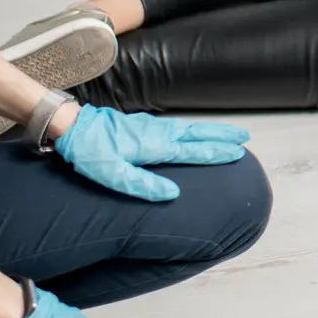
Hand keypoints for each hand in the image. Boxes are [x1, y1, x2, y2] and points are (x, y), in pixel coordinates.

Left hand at [55, 104, 250, 201]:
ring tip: (228, 133)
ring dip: (211, 130)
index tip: (238, 153)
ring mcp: (151, 126)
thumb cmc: (90, 153)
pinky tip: (193, 131)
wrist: (72, 126)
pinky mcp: (143, 124)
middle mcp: (158, 134)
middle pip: (198, 133)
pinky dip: (194, 128)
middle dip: (222, 135)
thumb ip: (143, 185)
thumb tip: (172, 193)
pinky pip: (178, 125)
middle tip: (245, 137)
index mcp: (155, 147)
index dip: (217, 152)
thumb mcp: (113, 175)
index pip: (194, 150)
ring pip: (189, 127)